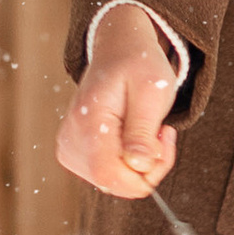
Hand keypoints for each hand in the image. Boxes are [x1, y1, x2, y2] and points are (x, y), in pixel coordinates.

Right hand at [56, 2, 182, 194]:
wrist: (118, 51)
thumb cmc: (138, 66)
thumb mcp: (152, 90)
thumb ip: (143, 130)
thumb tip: (139, 166)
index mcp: (87, 122)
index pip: (109, 175)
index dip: (143, 175)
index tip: (164, 142)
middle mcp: (70, 140)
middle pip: (114, 183)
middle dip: (147, 167)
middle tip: (162, 132)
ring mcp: (69, 149)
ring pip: (113, 183)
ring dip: (140, 165)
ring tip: (149, 129)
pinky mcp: (74, 154)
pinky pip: (108, 177)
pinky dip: (129, 164)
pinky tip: (135, 137)